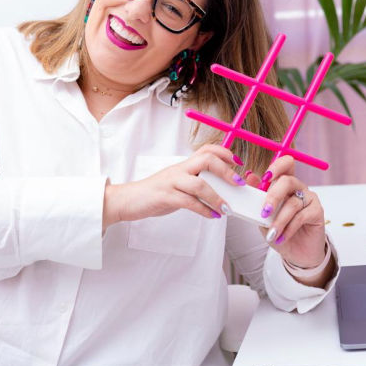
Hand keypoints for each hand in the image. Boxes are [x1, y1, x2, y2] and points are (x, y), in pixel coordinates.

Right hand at [103, 145, 244, 230]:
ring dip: (217, 197)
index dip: (224, 152)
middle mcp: (179, 169)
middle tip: (238, 183)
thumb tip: (221, 190)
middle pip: (206, 160)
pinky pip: (188, 202)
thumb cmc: (156, 193)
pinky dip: (203, 210)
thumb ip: (196, 182)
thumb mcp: (178, 183)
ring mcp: (171, 182)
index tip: (238, 161)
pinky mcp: (164, 196)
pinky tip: (212, 215)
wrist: (127, 200)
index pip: (206, 150)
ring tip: (227, 208)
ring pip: (199, 184)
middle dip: (225, 171)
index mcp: (184, 165)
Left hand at [245, 157, 326, 269]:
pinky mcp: (317, 211)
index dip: (277, 166)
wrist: (296, 254)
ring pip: (292, 203)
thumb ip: (258, 198)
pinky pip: (301, 216)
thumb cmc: (279, 231)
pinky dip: (289, 228)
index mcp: (284, 183)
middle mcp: (298, 187)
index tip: (265, 177)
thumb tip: (250, 176)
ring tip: (271, 234)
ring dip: (279, 221)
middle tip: (264, 212)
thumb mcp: (263, 217)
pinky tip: (282, 237)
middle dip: (273, 196)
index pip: (285, 164)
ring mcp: (309, 198)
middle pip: (287, 180)